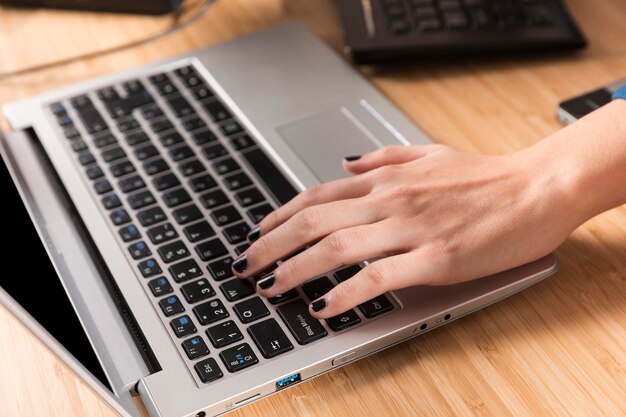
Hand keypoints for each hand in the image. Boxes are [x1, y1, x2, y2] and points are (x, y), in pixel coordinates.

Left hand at [232, 143, 580, 318]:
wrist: (536, 188)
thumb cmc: (484, 176)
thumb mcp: (428, 153)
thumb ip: (382, 158)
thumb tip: (344, 162)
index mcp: (385, 180)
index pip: (316, 196)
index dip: (279, 216)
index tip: (257, 234)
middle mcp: (389, 201)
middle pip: (312, 222)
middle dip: (270, 246)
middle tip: (245, 267)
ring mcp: (410, 229)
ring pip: (335, 248)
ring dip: (295, 270)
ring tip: (270, 288)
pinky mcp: (434, 258)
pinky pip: (376, 277)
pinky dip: (344, 293)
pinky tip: (323, 306)